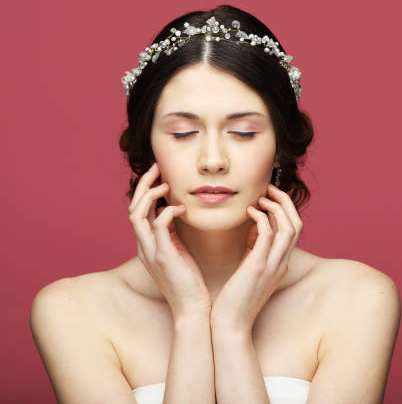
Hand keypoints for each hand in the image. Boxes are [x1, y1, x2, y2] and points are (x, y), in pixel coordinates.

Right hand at [128, 162, 211, 318]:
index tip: (159, 175)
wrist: (192, 309)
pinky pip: (158, 226)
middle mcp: (144, 246)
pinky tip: (183, 208)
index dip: (145, 191)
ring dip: (150, 195)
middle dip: (143, 185)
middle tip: (157, 168)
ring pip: (137, 214)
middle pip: (133, 208)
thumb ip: (173, 234)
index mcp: (147, 245)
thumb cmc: (190, 282)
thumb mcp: (178, 253)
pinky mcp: (164, 256)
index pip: (137, 211)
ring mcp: (151, 251)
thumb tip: (178, 214)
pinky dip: (168, 211)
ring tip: (166, 184)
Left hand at [210, 184, 302, 334]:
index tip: (269, 197)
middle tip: (270, 188)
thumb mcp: (250, 269)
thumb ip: (255, 248)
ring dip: (277, 207)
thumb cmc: (235, 299)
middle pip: (297, 224)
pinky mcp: (258, 266)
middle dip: (286, 203)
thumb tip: (253, 228)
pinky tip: (249, 212)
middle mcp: (282, 263)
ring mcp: (273, 265)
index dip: (285, 210)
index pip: (294, 230)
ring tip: (262, 196)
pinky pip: (268, 235)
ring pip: (289, 227)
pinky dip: (261, 218)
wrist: (230, 325)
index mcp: (281, 264)